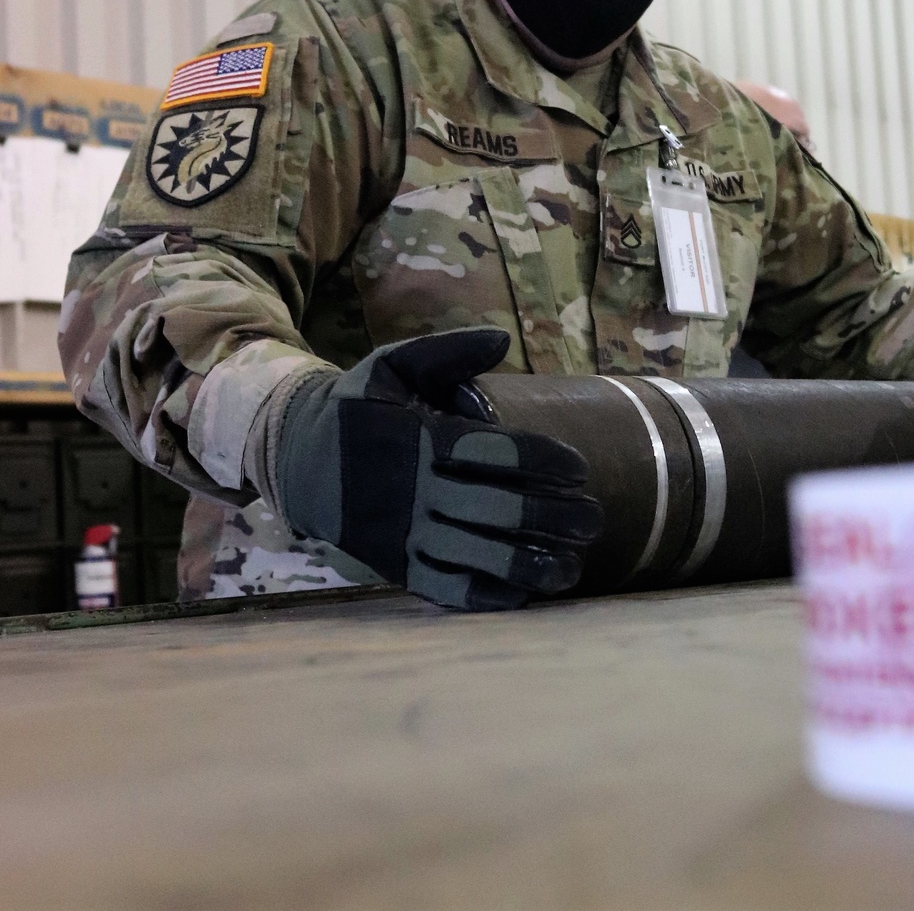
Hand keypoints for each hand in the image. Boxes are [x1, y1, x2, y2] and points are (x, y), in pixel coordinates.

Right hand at [274, 328, 602, 609]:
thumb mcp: (389, 366)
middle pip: (496, 507)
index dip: (542, 460)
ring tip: (573, 566)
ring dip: (530, 563)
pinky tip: (524, 596)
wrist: (297, 462)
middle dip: (552, 515)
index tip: (579, 469)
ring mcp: (405, 534)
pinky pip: (446, 589)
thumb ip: (445, 352)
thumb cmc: (357, 410)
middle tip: (594, 518)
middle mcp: (414, 491)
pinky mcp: (396, 566)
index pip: (493, 452)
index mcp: (418, 439)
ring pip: (477, 555)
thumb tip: (501, 339)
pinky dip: (485, 596)